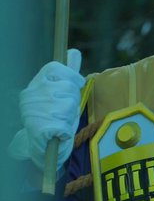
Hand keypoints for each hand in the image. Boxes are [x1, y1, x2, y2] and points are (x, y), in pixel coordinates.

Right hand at [11, 49, 84, 170]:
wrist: (41, 148)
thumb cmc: (53, 118)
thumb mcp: (59, 93)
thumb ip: (67, 75)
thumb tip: (74, 52)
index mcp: (35, 84)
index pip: (55, 68)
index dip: (71, 77)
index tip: (75, 86)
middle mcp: (31, 95)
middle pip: (68, 88)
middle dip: (72, 102)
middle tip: (64, 112)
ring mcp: (34, 111)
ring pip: (69, 106)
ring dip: (70, 117)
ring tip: (60, 123)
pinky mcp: (40, 129)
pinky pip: (65, 125)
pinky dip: (66, 132)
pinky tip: (59, 134)